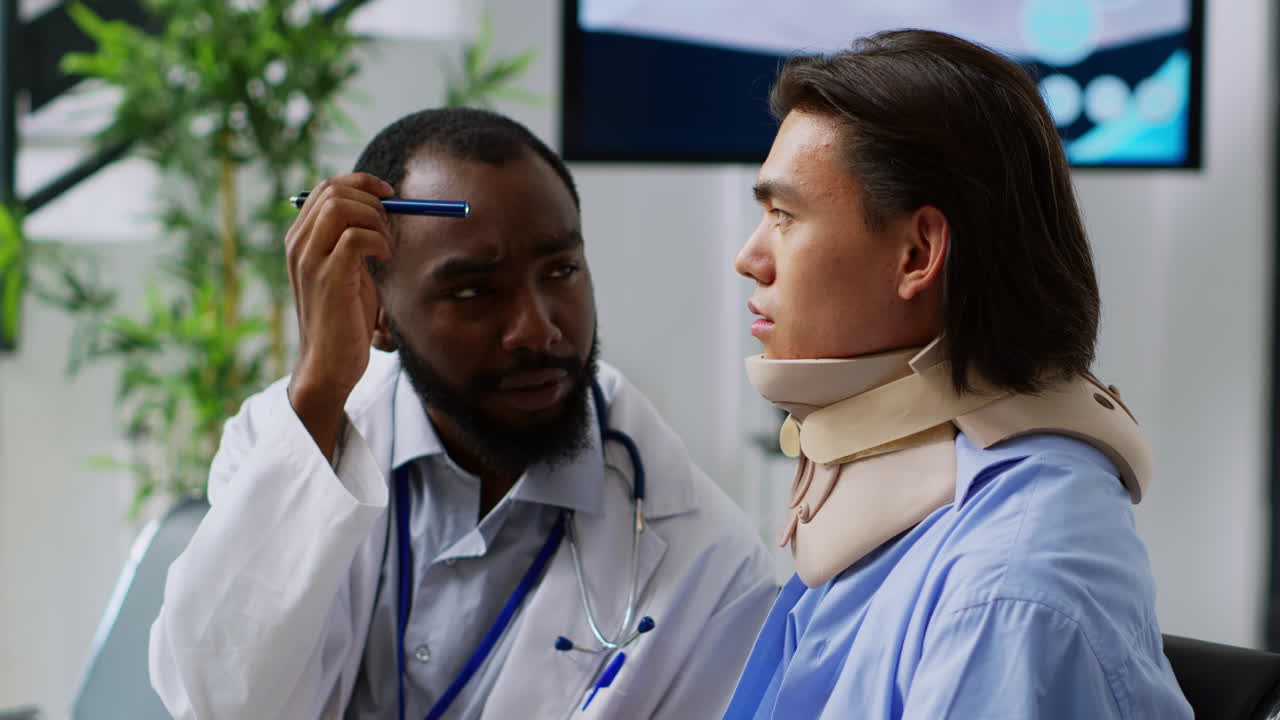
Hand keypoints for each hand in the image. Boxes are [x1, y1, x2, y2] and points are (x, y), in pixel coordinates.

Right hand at [284, 173, 393, 457]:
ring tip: (386, 248)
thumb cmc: (345, 319)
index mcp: (301, 239)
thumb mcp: (349, 270)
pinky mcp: (328, 278)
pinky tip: (385, 260)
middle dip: (373, 202)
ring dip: (376, 220)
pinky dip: (380, 242)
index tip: (390, 195)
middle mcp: (299, 244)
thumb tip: (385, 207)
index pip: (327, 187)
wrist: (329, 365)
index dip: (363, 184)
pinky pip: (357, 237)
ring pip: (342, 207)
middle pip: (334, 191)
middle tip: (390, 230)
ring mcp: (310, 260)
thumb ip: (356, 239)